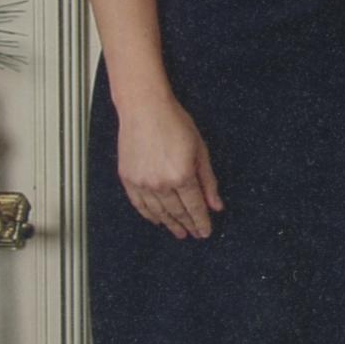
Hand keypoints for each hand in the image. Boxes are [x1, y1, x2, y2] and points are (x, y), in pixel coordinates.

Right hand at [116, 90, 224, 239]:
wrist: (144, 108)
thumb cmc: (174, 122)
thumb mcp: (200, 149)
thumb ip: (208, 181)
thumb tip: (216, 205)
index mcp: (181, 175)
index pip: (194, 207)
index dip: (201, 222)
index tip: (206, 232)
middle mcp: (160, 184)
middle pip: (177, 213)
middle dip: (187, 226)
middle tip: (194, 235)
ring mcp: (142, 183)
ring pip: (157, 212)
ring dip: (169, 224)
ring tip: (178, 232)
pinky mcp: (128, 179)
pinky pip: (139, 205)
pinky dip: (149, 215)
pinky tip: (156, 220)